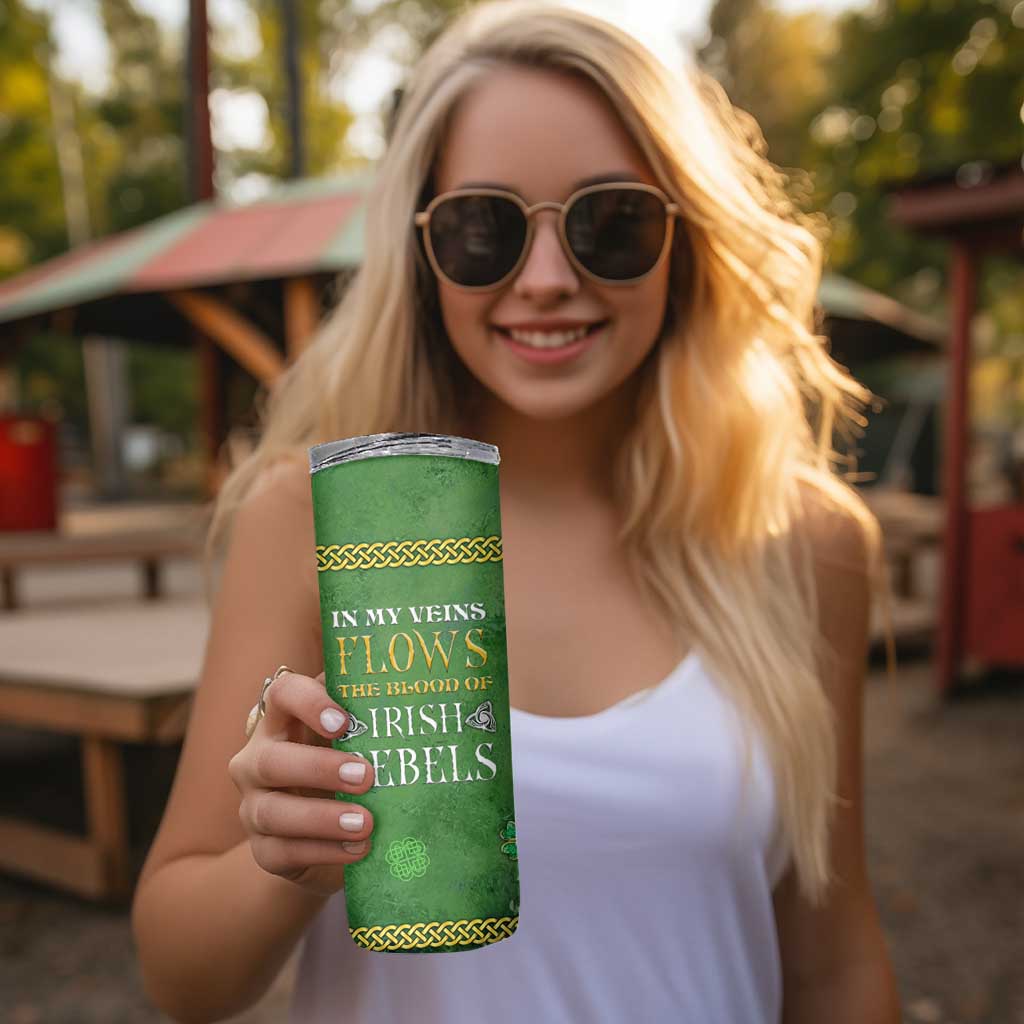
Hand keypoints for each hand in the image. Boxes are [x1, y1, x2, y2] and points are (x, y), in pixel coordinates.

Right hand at [228, 669, 374, 894]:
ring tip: (366, 823)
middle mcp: (257, 760)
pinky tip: (357, 848)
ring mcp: (254, 807)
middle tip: (367, 775)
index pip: (281, 694)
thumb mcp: (355, 739)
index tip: (344, 721)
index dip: (308, 703)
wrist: (323, 835)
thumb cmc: (344, 768)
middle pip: (271, 760)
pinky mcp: (264, 850)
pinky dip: (324, 851)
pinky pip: (283, 852)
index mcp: (281, 721)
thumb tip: (419, 693)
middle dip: (319, 768)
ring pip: (273, 812)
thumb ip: (372, 715)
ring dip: (322, 818)